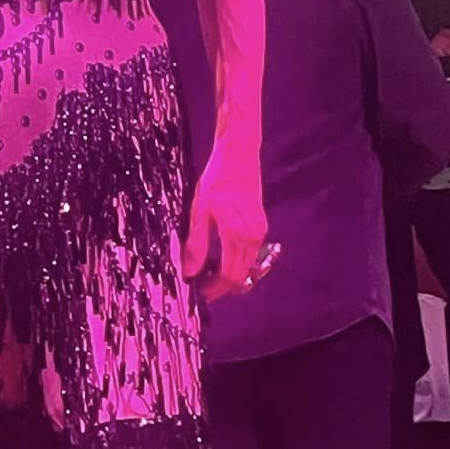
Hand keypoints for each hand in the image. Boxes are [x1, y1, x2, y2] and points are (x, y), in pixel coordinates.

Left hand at [182, 153, 271, 301]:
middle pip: (240, 276)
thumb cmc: (217, 178)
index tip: (197, 293)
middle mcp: (255, 237)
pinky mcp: (260, 226)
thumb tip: (189, 272)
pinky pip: (249, 254)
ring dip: (228, 275)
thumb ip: (197, 244)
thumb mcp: (200, 210)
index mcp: (239, 234)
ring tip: (204, 275)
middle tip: (199, 288)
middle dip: (220, 286)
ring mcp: (260, 232)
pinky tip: (217, 260)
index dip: (214, 289)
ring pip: (246, 267)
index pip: (229, 275)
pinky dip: (235, 263)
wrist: (239, 154)